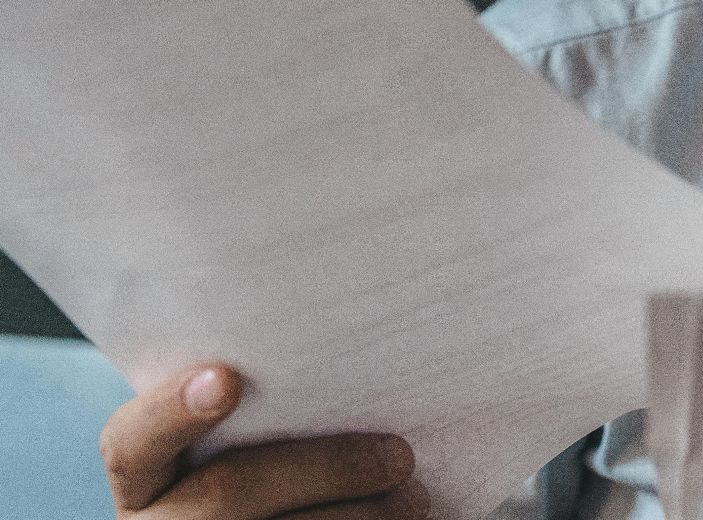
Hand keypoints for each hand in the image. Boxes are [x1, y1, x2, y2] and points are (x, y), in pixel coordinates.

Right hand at [99, 363, 430, 518]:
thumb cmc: (263, 470)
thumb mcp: (238, 442)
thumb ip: (260, 410)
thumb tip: (340, 354)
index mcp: (144, 479)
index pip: (132, 443)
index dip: (173, 411)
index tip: (227, 379)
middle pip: (229, 494)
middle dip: (325, 471)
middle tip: (399, 456)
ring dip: (359, 519)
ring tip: (414, 499)